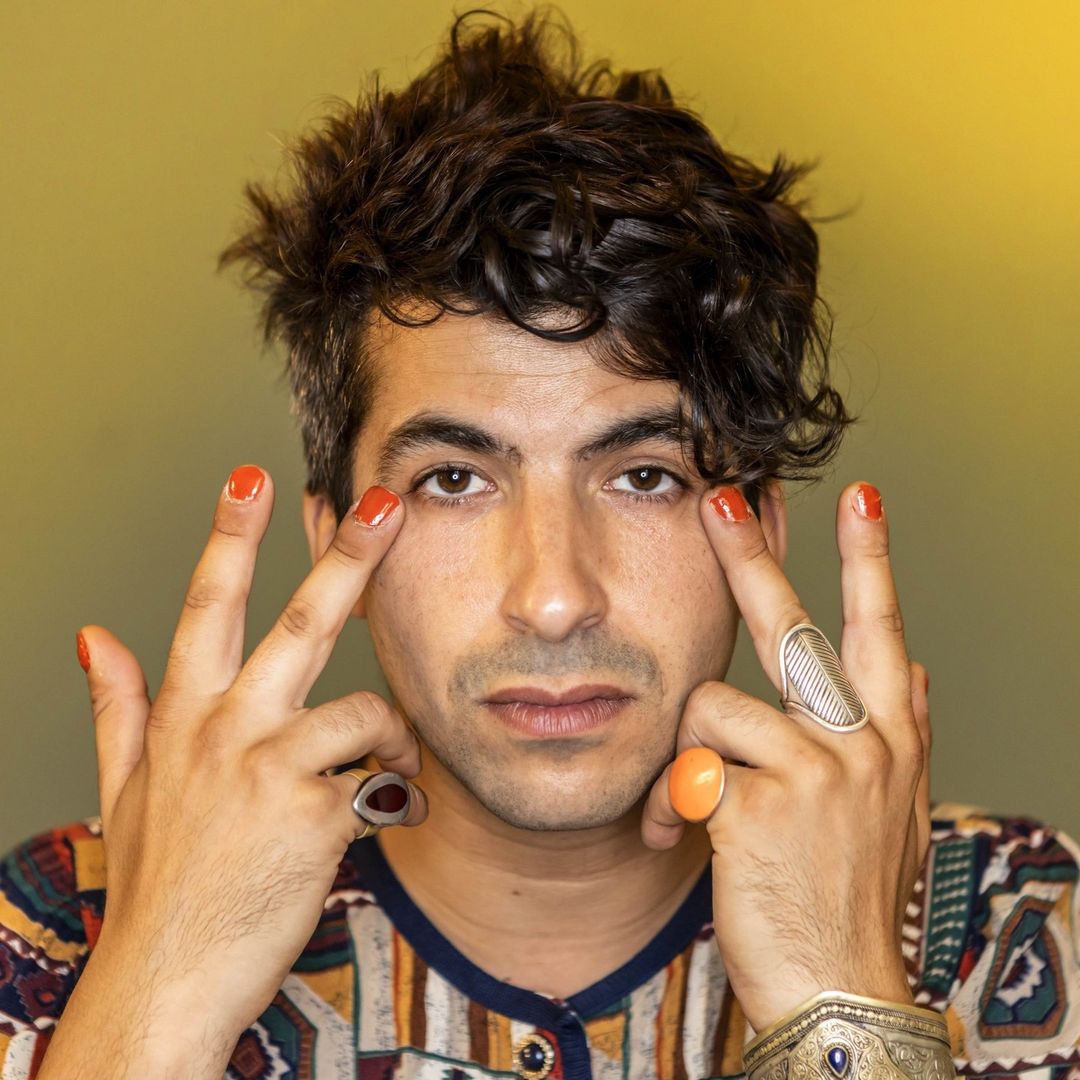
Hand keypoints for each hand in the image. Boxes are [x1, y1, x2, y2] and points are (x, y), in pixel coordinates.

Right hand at [54, 468, 424, 1068]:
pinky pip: (378, 774)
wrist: (166, 982)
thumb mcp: (124, 788)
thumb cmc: (160, 884)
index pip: (205, 604)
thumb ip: (116, 705)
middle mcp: (224, 729)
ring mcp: (267, 767)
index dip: (229, 534)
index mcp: (183, 715)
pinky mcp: (313, 811)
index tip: (250, 477)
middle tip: (384, 505)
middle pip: (298, 622)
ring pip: (361, 707)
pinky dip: (390, 788)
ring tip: (390, 761)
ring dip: (389, 731)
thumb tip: (91, 636)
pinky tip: (375, 814)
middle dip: (347, 556)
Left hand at [642, 481, 930, 1032]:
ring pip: (711, 706)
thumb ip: (899, 730)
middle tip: (723, 500)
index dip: (871, 560)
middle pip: (795, 626)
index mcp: (888, 739)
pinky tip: (678, 843)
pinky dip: (667, 806)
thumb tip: (911, 662)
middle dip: (753, 557)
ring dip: (685, 759)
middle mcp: (862, 743)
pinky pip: (685, 768)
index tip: (861, 498)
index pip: (882, 628)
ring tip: (687, 814)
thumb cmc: (849, 897)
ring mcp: (817, 768)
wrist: (840, 991)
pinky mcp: (762, 801)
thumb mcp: (892, 810)